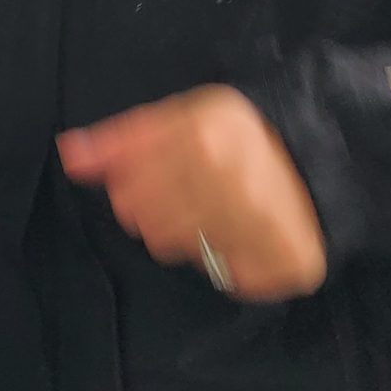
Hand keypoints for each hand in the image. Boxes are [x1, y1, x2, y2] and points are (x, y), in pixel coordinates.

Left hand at [56, 84, 326, 302]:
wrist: (321, 160)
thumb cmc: (240, 137)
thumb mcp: (182, 118)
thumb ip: (121, 138)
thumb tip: (69, 154)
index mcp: (205, 131)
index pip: (127, 180)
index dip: (127, 182)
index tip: (140, 178)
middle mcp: (232, 178)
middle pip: (144, 217)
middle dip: (152, 207)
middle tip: (183, 193)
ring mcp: (260, 224)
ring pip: (174, 246)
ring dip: (183, 231)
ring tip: (210, 208)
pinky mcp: (283, 264)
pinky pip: (220, 273)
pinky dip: (221, 257)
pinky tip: (236, 233)